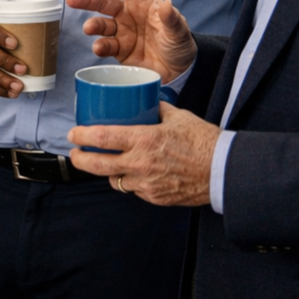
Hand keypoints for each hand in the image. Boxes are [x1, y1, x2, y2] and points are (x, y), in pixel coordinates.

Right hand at [65, 0, 196, 82]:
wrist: (179, 71)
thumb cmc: (180, 45)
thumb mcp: (180, 31)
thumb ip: (171, 19)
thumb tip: (166, 5)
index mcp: (142, 2)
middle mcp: (128, 14)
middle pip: (103, 2)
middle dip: (87, 0)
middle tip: (72, 0)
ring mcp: (122, 32)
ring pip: (100, 24)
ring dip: (92, 25)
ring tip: (89, 28)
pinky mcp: (119, 49)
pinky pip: (105, 45)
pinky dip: (99, 46)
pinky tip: (99, 48)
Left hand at [68, 103, 219, 205]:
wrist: (224, 170)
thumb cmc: (204, 142)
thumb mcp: (178, 117)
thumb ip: (157, 109)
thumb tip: (146, 100)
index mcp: (144, 140)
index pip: (102, 138)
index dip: (82, 136)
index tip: (73, 134)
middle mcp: (141, 163)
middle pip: (98, 165)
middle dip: (80, 159)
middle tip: (75, 153)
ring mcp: (147, 183)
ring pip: (114, 181)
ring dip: (108, 172)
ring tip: (107, 163)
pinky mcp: (155, 197)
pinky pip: (134, 190)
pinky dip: (131, 182)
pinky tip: (134, 174)